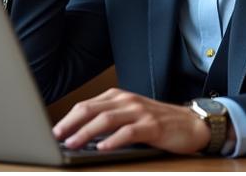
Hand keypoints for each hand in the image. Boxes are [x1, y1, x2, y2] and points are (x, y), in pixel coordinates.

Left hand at [52, 88, 212, 153]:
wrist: (192, 123)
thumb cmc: (158, 122)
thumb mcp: (130, 116)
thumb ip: (109, 121)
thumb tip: (79, 135)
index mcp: (118, 97)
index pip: (87, 105)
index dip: (68, 118)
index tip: (54, 132)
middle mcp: (127, 101)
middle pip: (91, 109)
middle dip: (70, 123)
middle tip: (56, 136)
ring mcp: (140, 111)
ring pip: (106, 119)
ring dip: (86, 132)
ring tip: (72, 143)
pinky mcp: (152, 125)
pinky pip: (129, 132)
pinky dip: (113, 140)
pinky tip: (102, 148)